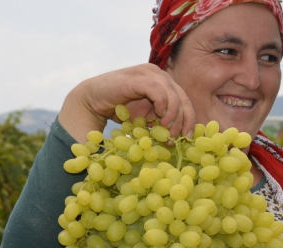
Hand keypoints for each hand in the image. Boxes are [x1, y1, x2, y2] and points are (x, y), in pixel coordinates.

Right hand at [58, 64, 195, 142]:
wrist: (93, 101)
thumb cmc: (120, 110)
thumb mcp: (146, 119)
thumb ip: (161, 124)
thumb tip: (176, 139)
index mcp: (165, 83)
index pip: (185, 100)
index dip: (189, 119)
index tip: (187, 137)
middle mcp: (160, 74)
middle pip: (183, 98)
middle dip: (182, 120)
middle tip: (175, 137)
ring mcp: (149, 73)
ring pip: (173, 94)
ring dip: (173, 115)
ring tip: (165, 130)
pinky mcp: (138, 77)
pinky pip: (158, 90)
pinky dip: (162, 105)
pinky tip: (158, 117)